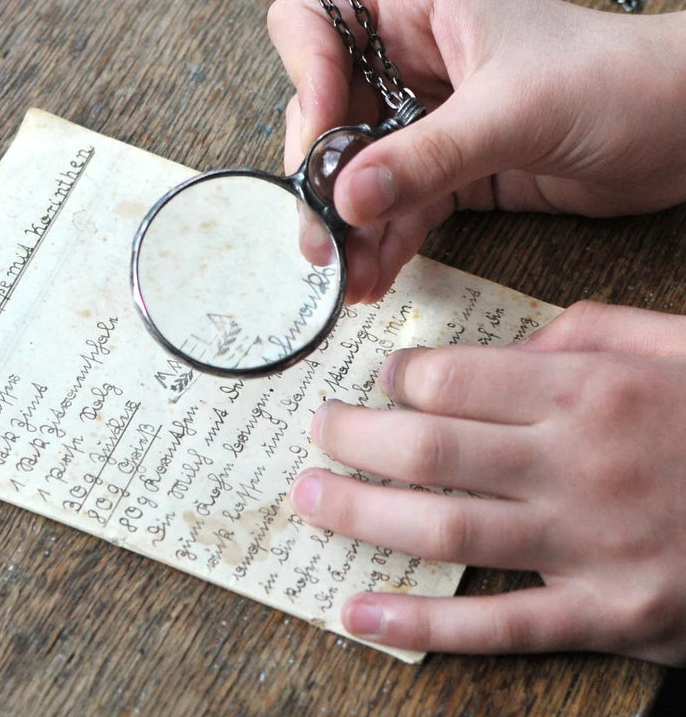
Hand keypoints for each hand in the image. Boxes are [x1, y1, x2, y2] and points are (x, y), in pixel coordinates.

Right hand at [268, 0, 685, 302]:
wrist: (684, 131)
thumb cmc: (619, 82)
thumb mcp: (515, 112)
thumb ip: (426, 157)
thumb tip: (346, 199)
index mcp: (419, 16)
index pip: (317, 24)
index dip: (306, 75)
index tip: (323, 137)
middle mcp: (412, 67)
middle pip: (327, 115)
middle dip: (321, 178)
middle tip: (323, 236)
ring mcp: (428, 124)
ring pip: (360, 174)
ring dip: (350, 226)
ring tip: (348, 275)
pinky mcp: (450, 174)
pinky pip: (400, 209)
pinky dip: (385, 243)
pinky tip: (375, 277)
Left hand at [290, 301, 685, 664]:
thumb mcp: (671, 344)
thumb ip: (584, 333)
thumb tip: (504, 345)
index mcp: (588, 390)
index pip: (451, 379)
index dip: (398, 379)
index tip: (379, 382)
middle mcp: (577, 463)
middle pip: (429, 450)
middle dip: (354, 438)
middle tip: (317, 430)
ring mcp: (590, 547)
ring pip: (445, 530)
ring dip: (361, 514)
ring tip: (310, 497)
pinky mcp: (610, 617)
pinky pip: (498, 626)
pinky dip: (421, 623)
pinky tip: (359, 613)